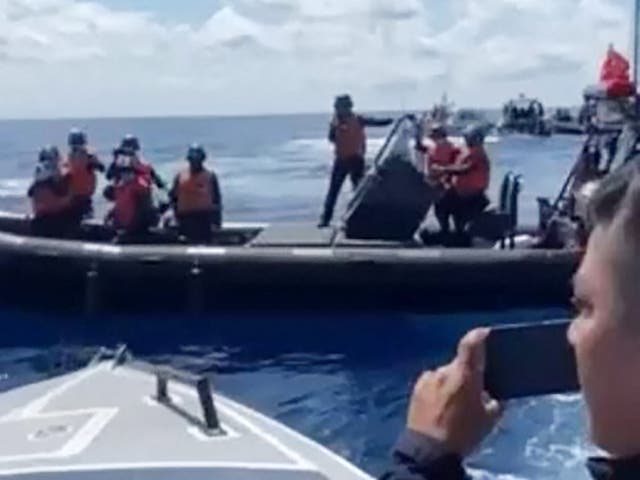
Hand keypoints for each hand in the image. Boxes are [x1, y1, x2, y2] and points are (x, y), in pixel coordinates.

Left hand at [407, 329, 501, 456]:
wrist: (428, 451)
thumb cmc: (463, 434)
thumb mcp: (490, 419)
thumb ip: (495, 400)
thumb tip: (493, 393)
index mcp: (464, 375)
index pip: (471, 344)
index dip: (479, 336)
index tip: (485, 333)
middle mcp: (444, 371)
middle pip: (459, 363)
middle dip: (467, 374)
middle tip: (474, 391)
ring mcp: (428, 378)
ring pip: (445, 374)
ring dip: (451, 383)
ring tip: (455, 403)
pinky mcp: (416, 387)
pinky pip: (432, 382)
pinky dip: (438, 389)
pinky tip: (441, 406)